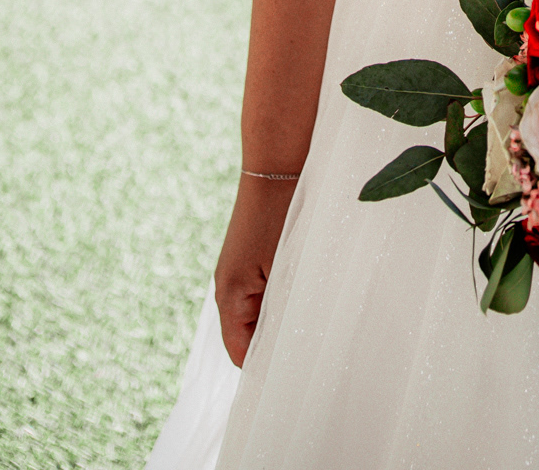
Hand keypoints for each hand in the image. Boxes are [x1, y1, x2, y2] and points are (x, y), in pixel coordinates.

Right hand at [214, 176, 297, 366]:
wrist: (279, 162)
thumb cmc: (283, 213)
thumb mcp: (285, 267)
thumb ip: (283, 309)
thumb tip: (288, 346)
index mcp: (230, 297)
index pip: (241, 355)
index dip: (265, 369)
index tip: (295, 375)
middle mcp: (228, 289)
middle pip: (248, 338)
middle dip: (274, 346)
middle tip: (308, 354)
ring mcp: (239, 273)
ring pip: (258, 315)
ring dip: (280, 321)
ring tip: (311, 327)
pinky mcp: (251, 260)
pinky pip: (263, 294)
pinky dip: (281, 300)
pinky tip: (305, 297)